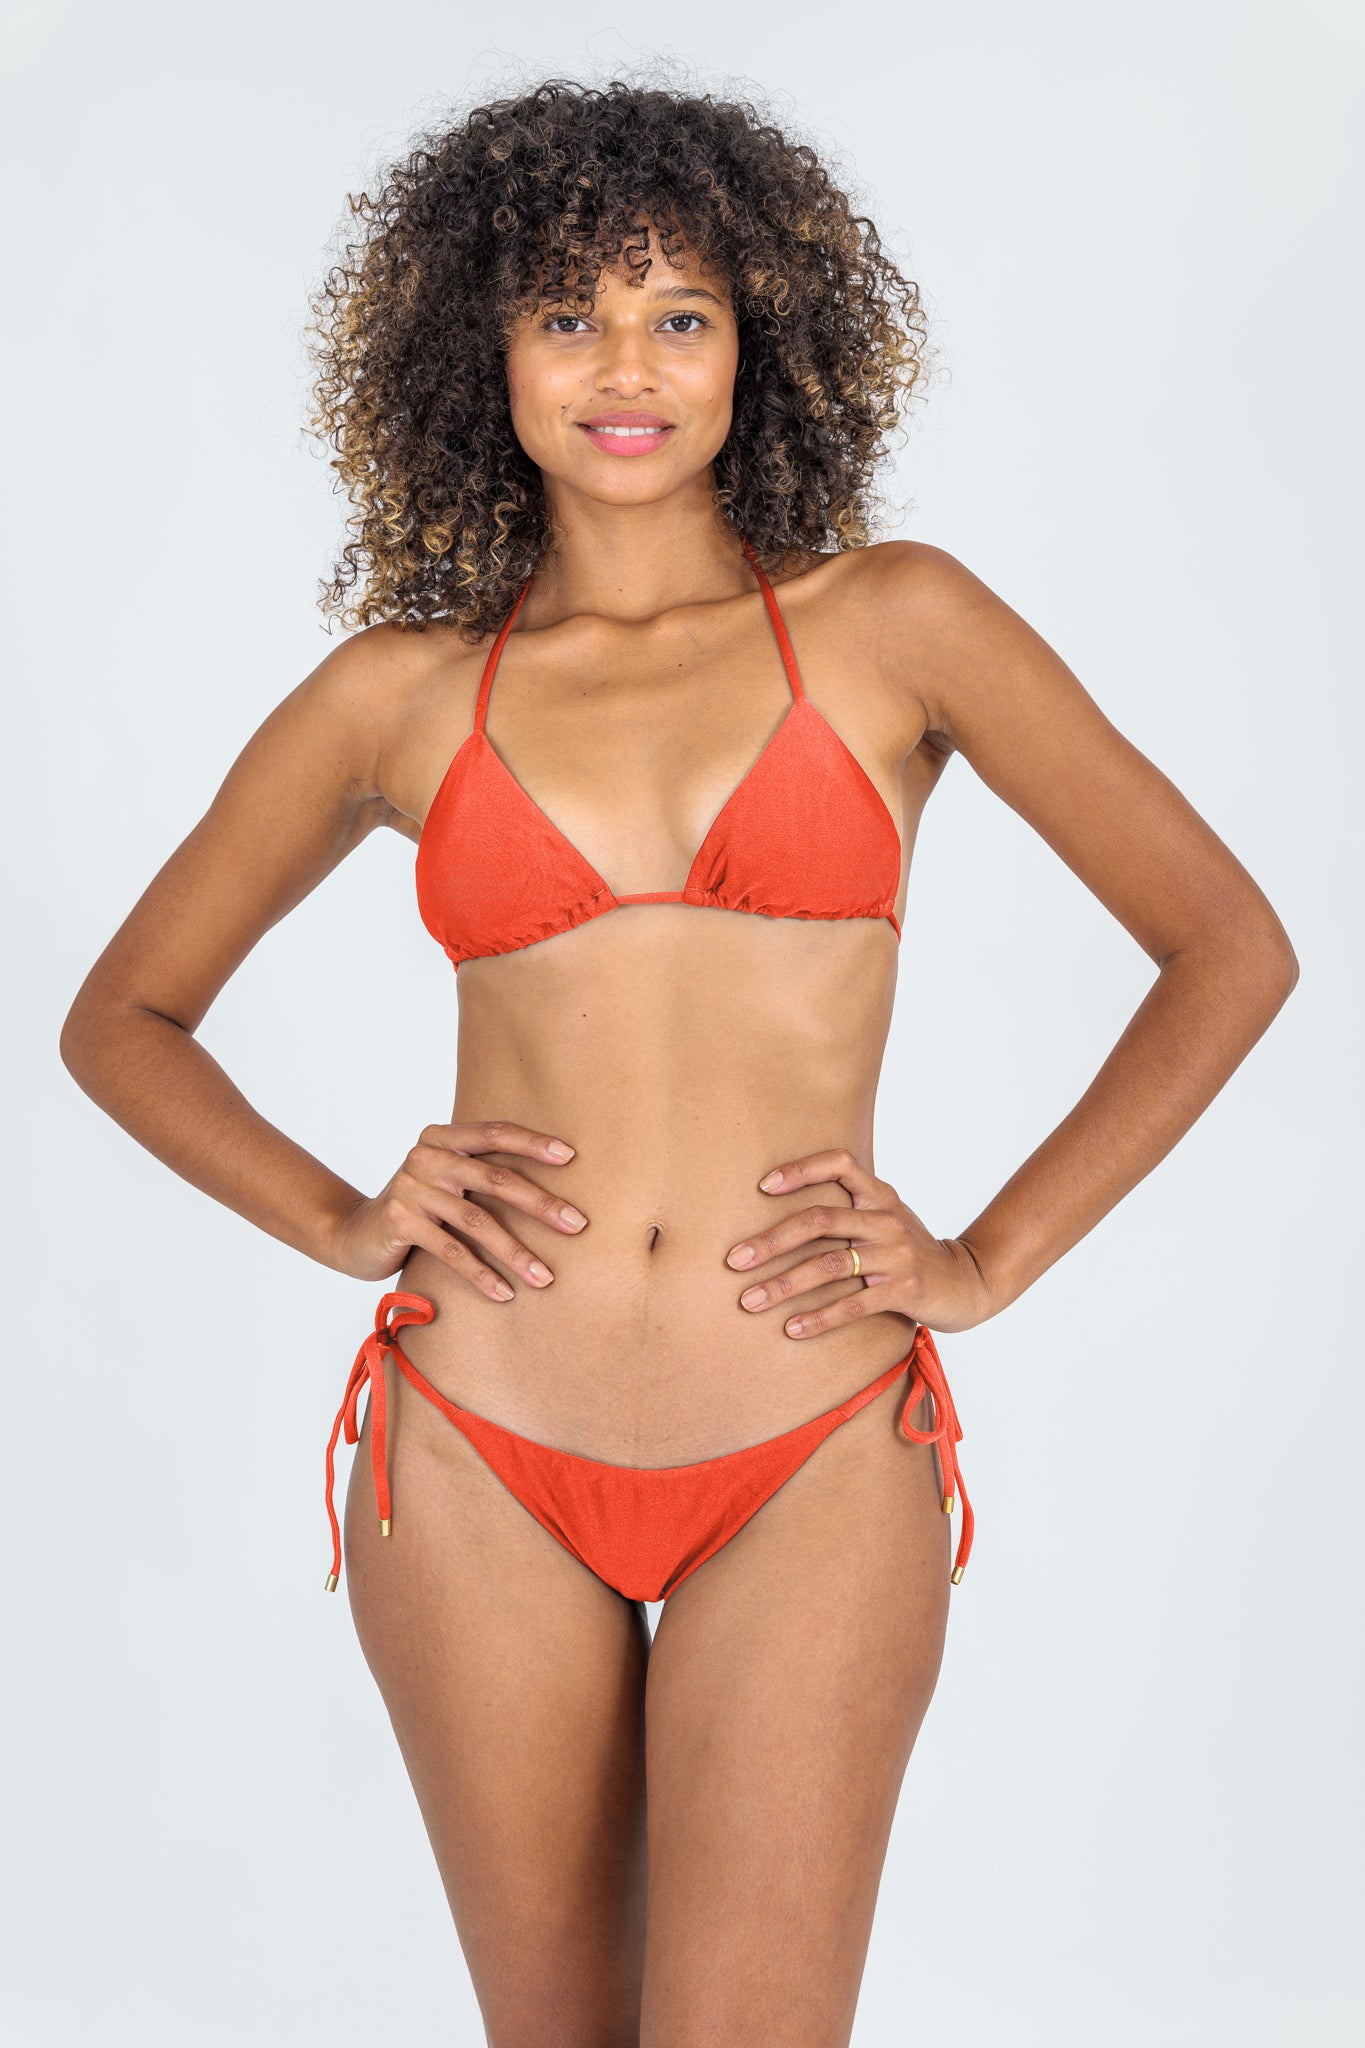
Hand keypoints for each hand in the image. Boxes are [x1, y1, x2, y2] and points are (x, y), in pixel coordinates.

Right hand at [326, 1120, 587, 1292]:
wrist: (351, 1233)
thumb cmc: (416, 1208)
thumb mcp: (444, 1181)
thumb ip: (480, 1173)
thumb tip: (552, 1189)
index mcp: (442, 1137)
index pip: (495, 1132)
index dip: (533, 1144)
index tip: (571, 1157)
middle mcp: (427, 1156)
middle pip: (496, 1178)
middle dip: (541, 1204)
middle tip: (577, 1225)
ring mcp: (411, 1187)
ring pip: (478, 1221)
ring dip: (516, 1252)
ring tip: (545, 1277)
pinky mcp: (400, 1221)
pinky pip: (451, 1251)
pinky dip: (481, 1274)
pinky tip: (504, 1293)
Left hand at [725, 1146, 993, 1337]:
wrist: (967, 1282)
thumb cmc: (912, 1250)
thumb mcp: (887, 1219)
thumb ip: (849, 1210)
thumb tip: (785, 1214)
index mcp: (879, 1196)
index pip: (840, 1163)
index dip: (801, 1170)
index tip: (763, 1186)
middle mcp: (885, 1219)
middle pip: (820, 1221)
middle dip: (771, 1241)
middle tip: (734, 1260)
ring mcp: (896, 1255)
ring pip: (829, 1266)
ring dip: (783, 1285)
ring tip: (750, 1301)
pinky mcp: (904, 1290)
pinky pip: (853, 1304)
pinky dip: (819, 1318)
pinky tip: (792, 1329)